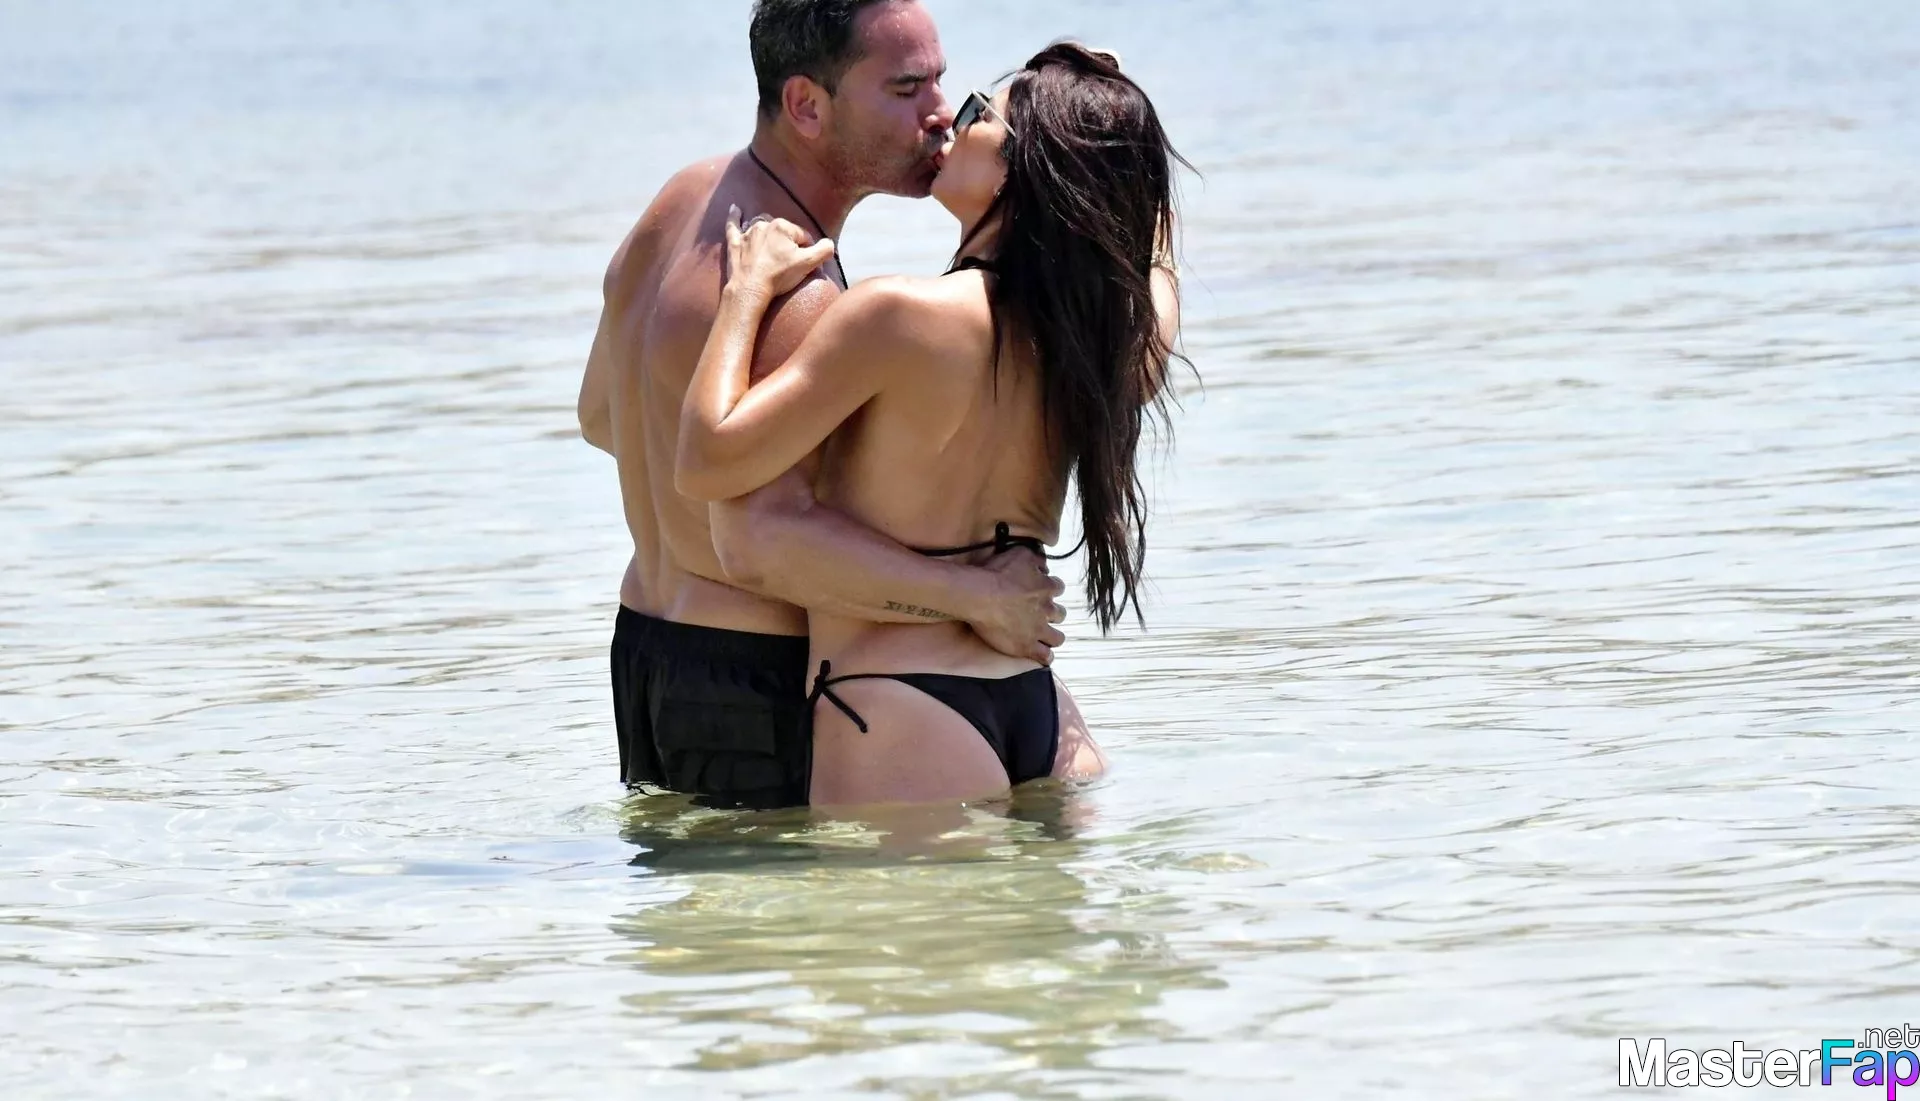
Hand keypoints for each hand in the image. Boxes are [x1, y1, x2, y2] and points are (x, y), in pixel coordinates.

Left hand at [725, 204, 835, 299]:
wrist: (750, 289)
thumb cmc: (779, 275)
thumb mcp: (809, 263)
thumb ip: (824, 250)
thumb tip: (829, 243)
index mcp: (783, 226)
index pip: (803, 236)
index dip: (806, 251)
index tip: (803, 264)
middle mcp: (764, 224)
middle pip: (783, 234)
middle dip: (787, 245)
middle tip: (787, 264)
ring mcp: (747, 233)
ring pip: (763, 230)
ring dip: (768, 237)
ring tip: (770, 250)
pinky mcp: (735, 242)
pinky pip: (733, 225)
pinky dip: (734, 217)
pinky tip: (734, 209)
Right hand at [968, 548, 1067, 665]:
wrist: (981, 595)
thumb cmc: (997, 573)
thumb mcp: (1020, 554)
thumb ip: (1036, 558)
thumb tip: (1043, 565)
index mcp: (1046, 587)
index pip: (1057, 588)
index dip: (1050, 589)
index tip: (1040, 589)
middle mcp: (1046, 610)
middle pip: (1060, 614)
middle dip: (1052, 613)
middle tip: (1039, 613)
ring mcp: (1038, 630)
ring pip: (1057, 638)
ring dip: (1053, 636)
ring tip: (1044, 636)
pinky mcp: (1026, 646)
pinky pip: (1044, 657)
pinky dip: (1045, 657)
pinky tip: (1041, 656)